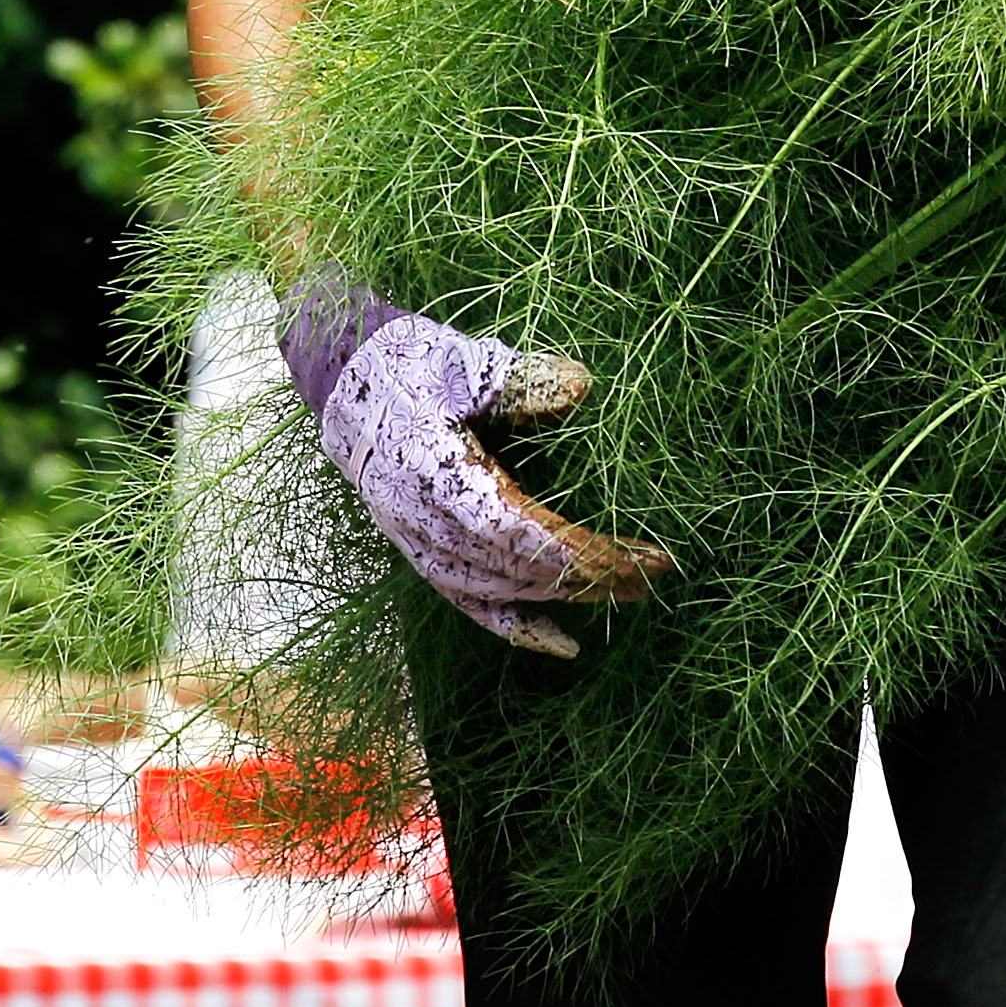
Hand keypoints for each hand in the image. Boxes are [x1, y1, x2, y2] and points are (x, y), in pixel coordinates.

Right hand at [282, 286, 670, 657]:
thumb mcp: (472, 363)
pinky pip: (471, 603)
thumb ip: (523, 380)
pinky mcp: (424, 553)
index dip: (571, 550)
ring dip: (566, 595)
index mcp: (434, 471)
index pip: (512, 529)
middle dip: (588, 574)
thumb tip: (581, 389)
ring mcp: (420, 543)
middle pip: (516, 566)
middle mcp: (423, 520)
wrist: (352, 382)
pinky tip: (566, 643)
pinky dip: (518, 626)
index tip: (630, 557)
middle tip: (653, 573)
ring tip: (629, 591)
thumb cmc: (420, 366)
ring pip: (499, 588)